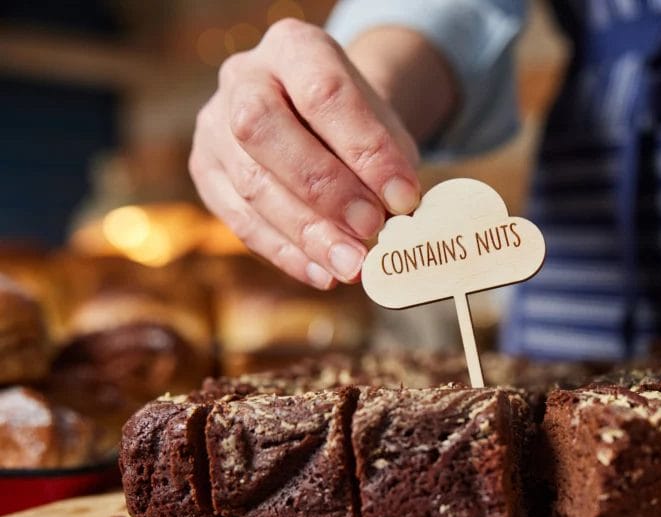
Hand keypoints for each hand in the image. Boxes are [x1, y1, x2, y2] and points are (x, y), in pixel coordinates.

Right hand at [189, 19, 421, 287]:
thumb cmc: (358, 127)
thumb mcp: (385, 130)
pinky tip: (321, 274)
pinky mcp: (205, 171)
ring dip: (306, 233)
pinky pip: (239, 220)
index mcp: (294, 47)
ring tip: (351, 265)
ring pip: (250, 183)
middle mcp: (243, 77)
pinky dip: (285, 253)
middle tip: (370, 230)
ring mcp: (214, 124)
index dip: (366, 150)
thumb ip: (390, 166)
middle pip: (264, 130)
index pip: (324, 94)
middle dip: (323, 189)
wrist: (320, 123)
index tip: (405, 197)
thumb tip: (398, 221)